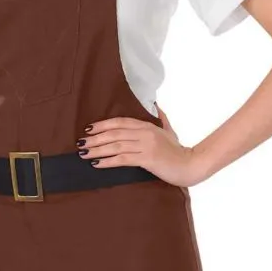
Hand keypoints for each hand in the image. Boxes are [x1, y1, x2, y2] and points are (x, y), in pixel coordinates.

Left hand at [77, 107, 205, 188]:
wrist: (191, 165)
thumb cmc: (178, 150)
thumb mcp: (169, 130)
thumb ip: (160, 117)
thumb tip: (155, 105)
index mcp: (147, 125)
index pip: (120, 122)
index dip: (103, 125)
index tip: (89, 129)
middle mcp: (145, 133)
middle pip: (114, 133)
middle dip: (95, 138)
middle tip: (81, 143)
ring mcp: (146, 145)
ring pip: (116, 146)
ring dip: (97, 150)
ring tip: (84, 154)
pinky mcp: (147, 159)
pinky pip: (123, 159)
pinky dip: (108, 161)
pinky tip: (97, 164)